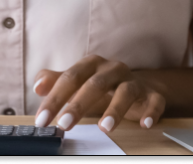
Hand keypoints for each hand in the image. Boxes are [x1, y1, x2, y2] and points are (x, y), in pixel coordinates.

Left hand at [32, 55, 165, 133]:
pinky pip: (154, 101)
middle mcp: (113, 69)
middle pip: (95, 84)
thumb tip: (38, 86)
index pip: (70, 78)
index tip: (42, 119)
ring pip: (126, 92)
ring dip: (115, 110)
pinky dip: (151, 112)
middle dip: (79, 104)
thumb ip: (56, 82)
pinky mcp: (152, 94)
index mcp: (92, 65)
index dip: (55, 98)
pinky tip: (145, 124)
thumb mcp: (77, 82)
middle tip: (64, 124)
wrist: (138, 85)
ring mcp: (134, 81)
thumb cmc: (102, 85)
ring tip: (105, 128)